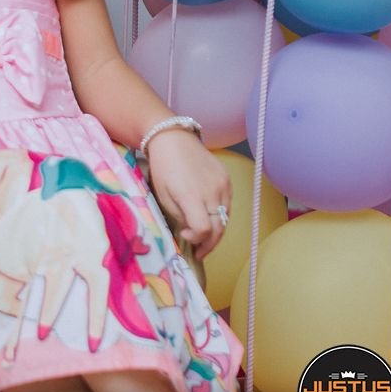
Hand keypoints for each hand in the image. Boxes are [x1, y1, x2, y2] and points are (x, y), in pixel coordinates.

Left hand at [145, 131, 230, 261]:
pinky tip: (209, 219)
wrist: (173, 139)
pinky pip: (227, 205)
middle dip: (209, 244)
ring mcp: (222, 185)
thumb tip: (192, 232)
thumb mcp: (163, 195)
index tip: (185, 237)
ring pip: (225, 218)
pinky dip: (219, 216)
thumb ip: (179, 216)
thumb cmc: (163, 168)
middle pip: (218, 228)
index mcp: (192, 196)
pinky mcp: (227, 179)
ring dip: (216, 232)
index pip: (204, 229)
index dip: (197, 239)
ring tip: (204, 240)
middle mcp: (212, 191)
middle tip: (199, 253)